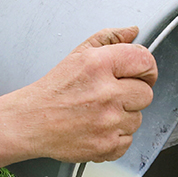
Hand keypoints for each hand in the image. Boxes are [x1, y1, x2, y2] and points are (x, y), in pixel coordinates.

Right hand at [0, 27, 157, 176]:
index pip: (145, 61)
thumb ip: (109, 39)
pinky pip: (128, 140)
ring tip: (99, 113)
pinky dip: (115, 137)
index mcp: (100, 64)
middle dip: (131, 95)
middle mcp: (106, 92)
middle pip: (146, 93)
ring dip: (123, 117)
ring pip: (138, 119)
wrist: (30, 122)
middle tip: (110, 96)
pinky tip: (97, 128)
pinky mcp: (106, 145)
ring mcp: (107, 122)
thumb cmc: (54, 90)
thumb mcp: (79, 54)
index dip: (146, 69)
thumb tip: (133, 31)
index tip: (140, 74)